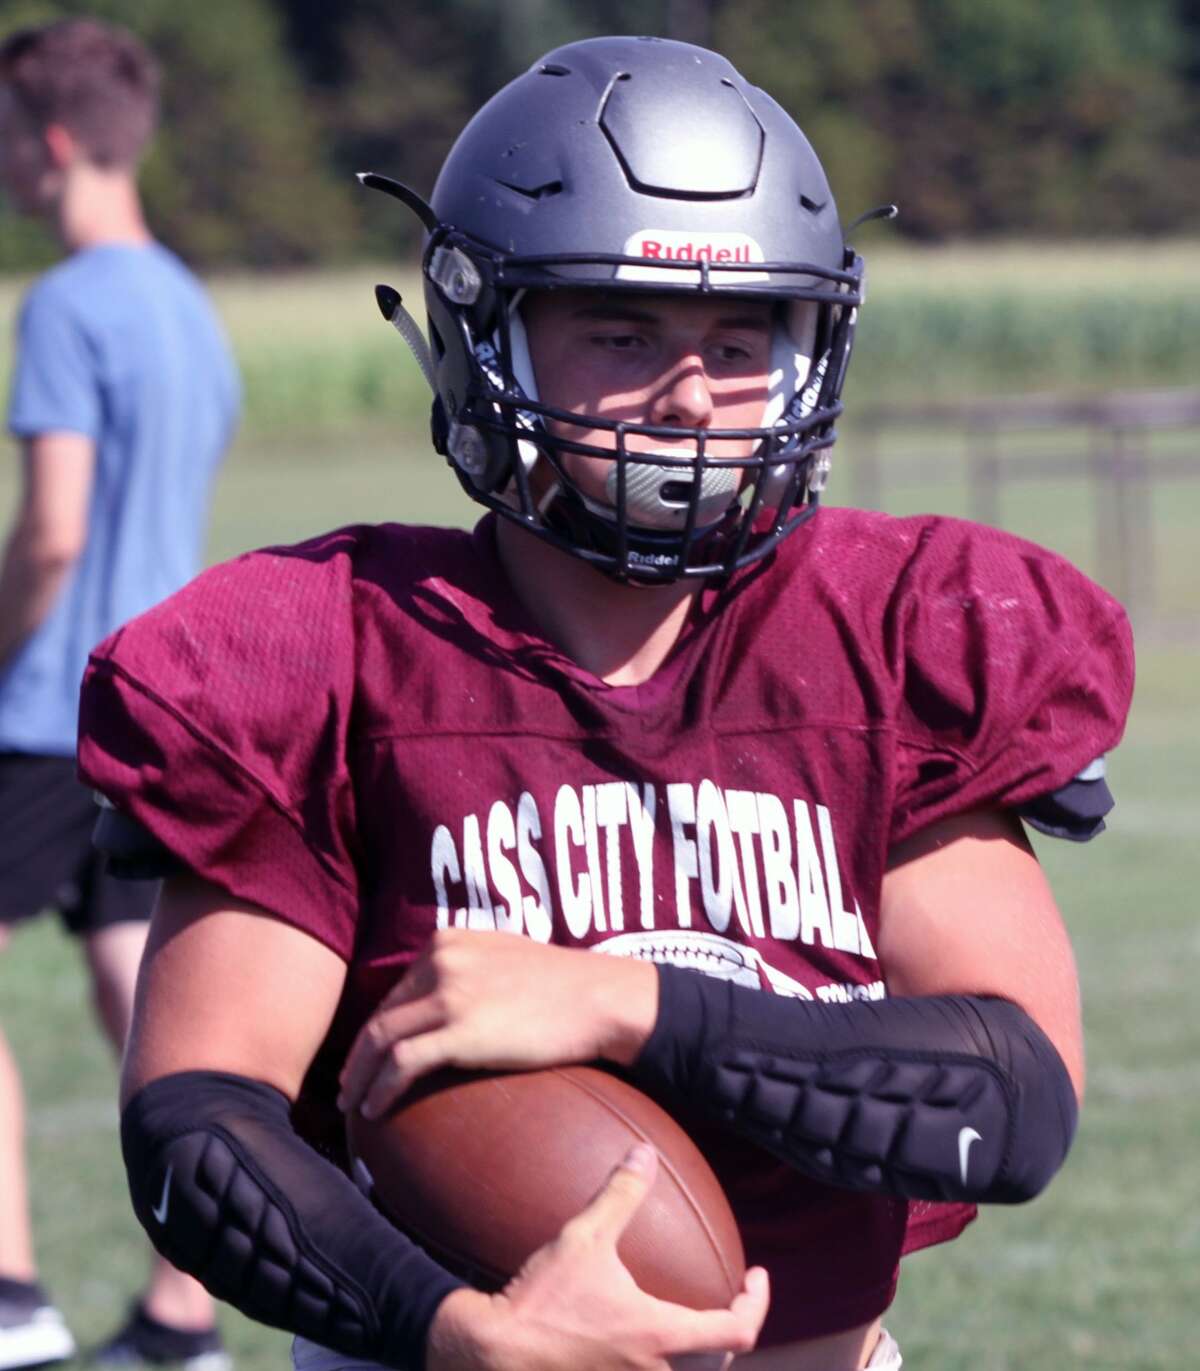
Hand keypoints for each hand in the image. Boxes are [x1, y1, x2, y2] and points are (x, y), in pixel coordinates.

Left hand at [337, 929, 657, 1118]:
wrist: (599, 998)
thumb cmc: (561, 984)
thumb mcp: (502, 954)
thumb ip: (466, 965)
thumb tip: (444, 997)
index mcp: (447, 941)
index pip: (396, 991)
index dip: (376, 1029)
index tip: (367, 1057)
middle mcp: (440, 961)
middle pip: (381, 1015)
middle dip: (358, 1056)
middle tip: (347, 1086)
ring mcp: (448, 995)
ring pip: (379, 1040)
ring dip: (358, 1078)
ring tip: (351, 1105)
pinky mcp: (459, 1031)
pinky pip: (401, 1064)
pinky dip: (380, 1090)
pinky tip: (373, 1111)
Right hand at [426, 1144, 768, 1370]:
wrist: (491, 1354)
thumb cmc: (541, 1300)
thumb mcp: (583, 1237)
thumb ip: (621, 1194)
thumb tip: (645, 1152)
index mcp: (659, 1335)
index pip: (736, 1330)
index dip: (756, 1303)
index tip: (756, 1276)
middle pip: (717, 1363)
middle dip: (727, 1332)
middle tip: (725, 1300)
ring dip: (697, 1355)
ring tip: (689, 1321)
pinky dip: (663, 1364)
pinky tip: (641, 1343)